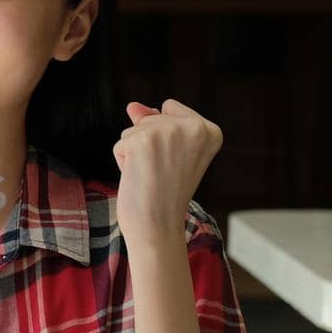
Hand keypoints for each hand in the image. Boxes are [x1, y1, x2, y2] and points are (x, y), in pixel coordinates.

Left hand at [112, 98, 222, 244]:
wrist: (158, 225)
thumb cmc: (166, 194)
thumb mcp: (170, 153)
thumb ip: (155, 122)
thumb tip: (133, 107)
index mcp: (210, 130)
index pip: (170, 108)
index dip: (164, 138)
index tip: (176, 162)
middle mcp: (193, 127)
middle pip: (150, 118)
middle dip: (148, 144)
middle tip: (163, 173)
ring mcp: (167, 131)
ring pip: (133, 130)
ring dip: (135, 154)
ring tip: (152, 176)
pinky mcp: (142, 140)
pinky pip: (121, 144)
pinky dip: (123, 162)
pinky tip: (140, 178)